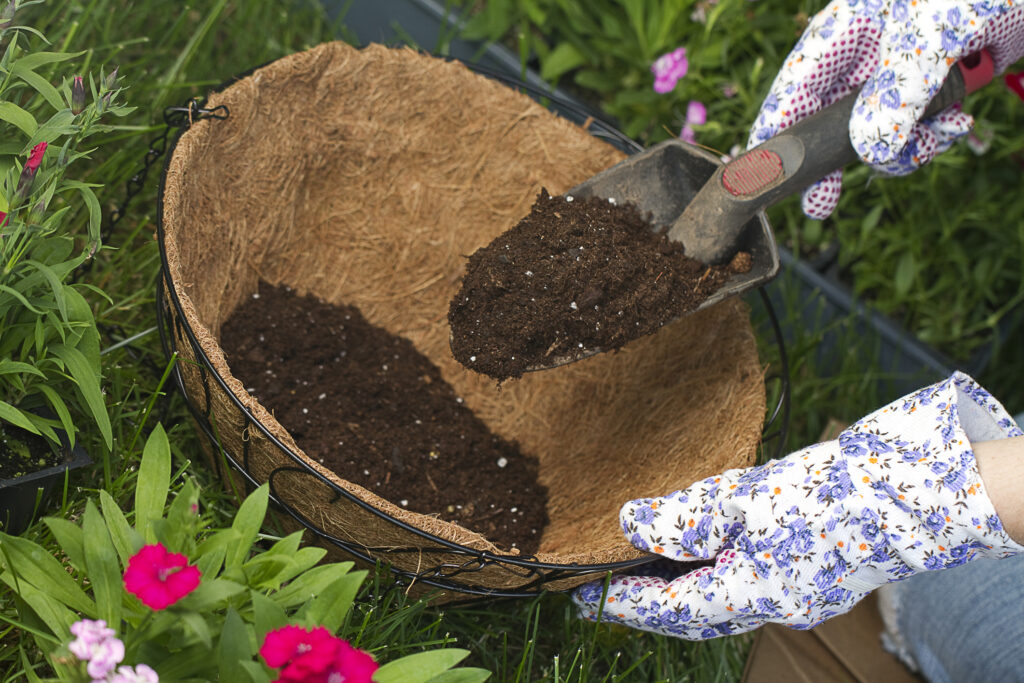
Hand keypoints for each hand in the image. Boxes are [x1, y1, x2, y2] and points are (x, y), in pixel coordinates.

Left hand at [572, 372, 1022, 638]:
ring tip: (640, 579)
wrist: (909, 491)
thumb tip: (628, 524)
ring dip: (676, 598)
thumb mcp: (745, 497)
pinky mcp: (808, 581)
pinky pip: (742, 593)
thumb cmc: (828, 490)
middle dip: (646, 609)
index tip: (584, 595)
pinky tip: (698, 561)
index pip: (670, 608)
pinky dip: (710, 583)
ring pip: (718, 608)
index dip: (624, 602)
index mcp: (752, 595)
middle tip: (602, 596)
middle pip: (692, 618)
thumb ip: (684, 516)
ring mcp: (794, 598)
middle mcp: (772, 608)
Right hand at [748, 0, 1023, 218]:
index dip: (777, 127)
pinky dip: (934, 139)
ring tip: (936, 141)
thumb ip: (897, 95)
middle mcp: (864, 54)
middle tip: (819, 205)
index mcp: (847, 28)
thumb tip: (869, 155)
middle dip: (832, 162)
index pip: (796, 83)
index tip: (763, 169)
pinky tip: (957, 126)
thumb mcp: (933, 36)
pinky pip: (915, 131)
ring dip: (905, 150)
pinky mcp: (930, 88)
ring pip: (877, 134)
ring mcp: (897, 73)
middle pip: (827, 118)